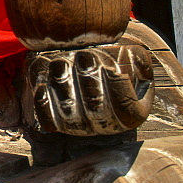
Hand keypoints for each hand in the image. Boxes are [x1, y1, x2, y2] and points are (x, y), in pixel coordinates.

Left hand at [24, 43, 153, 135]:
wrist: (88, 68)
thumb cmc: (113, 61)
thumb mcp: (136, 59)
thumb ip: (140, 62)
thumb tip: (137, 67)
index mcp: (130, 115)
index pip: (125, 107)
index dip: (116, 86)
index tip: (109, 64)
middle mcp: (104, 126)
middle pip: (95, 108)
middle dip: (88, 80)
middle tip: (84, 55)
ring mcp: (79, 127)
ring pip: (70, 112)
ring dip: (63, 85)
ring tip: (62, 62)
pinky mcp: (56, 123)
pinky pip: (48, 119)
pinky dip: (43, 103)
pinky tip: (42, 84)